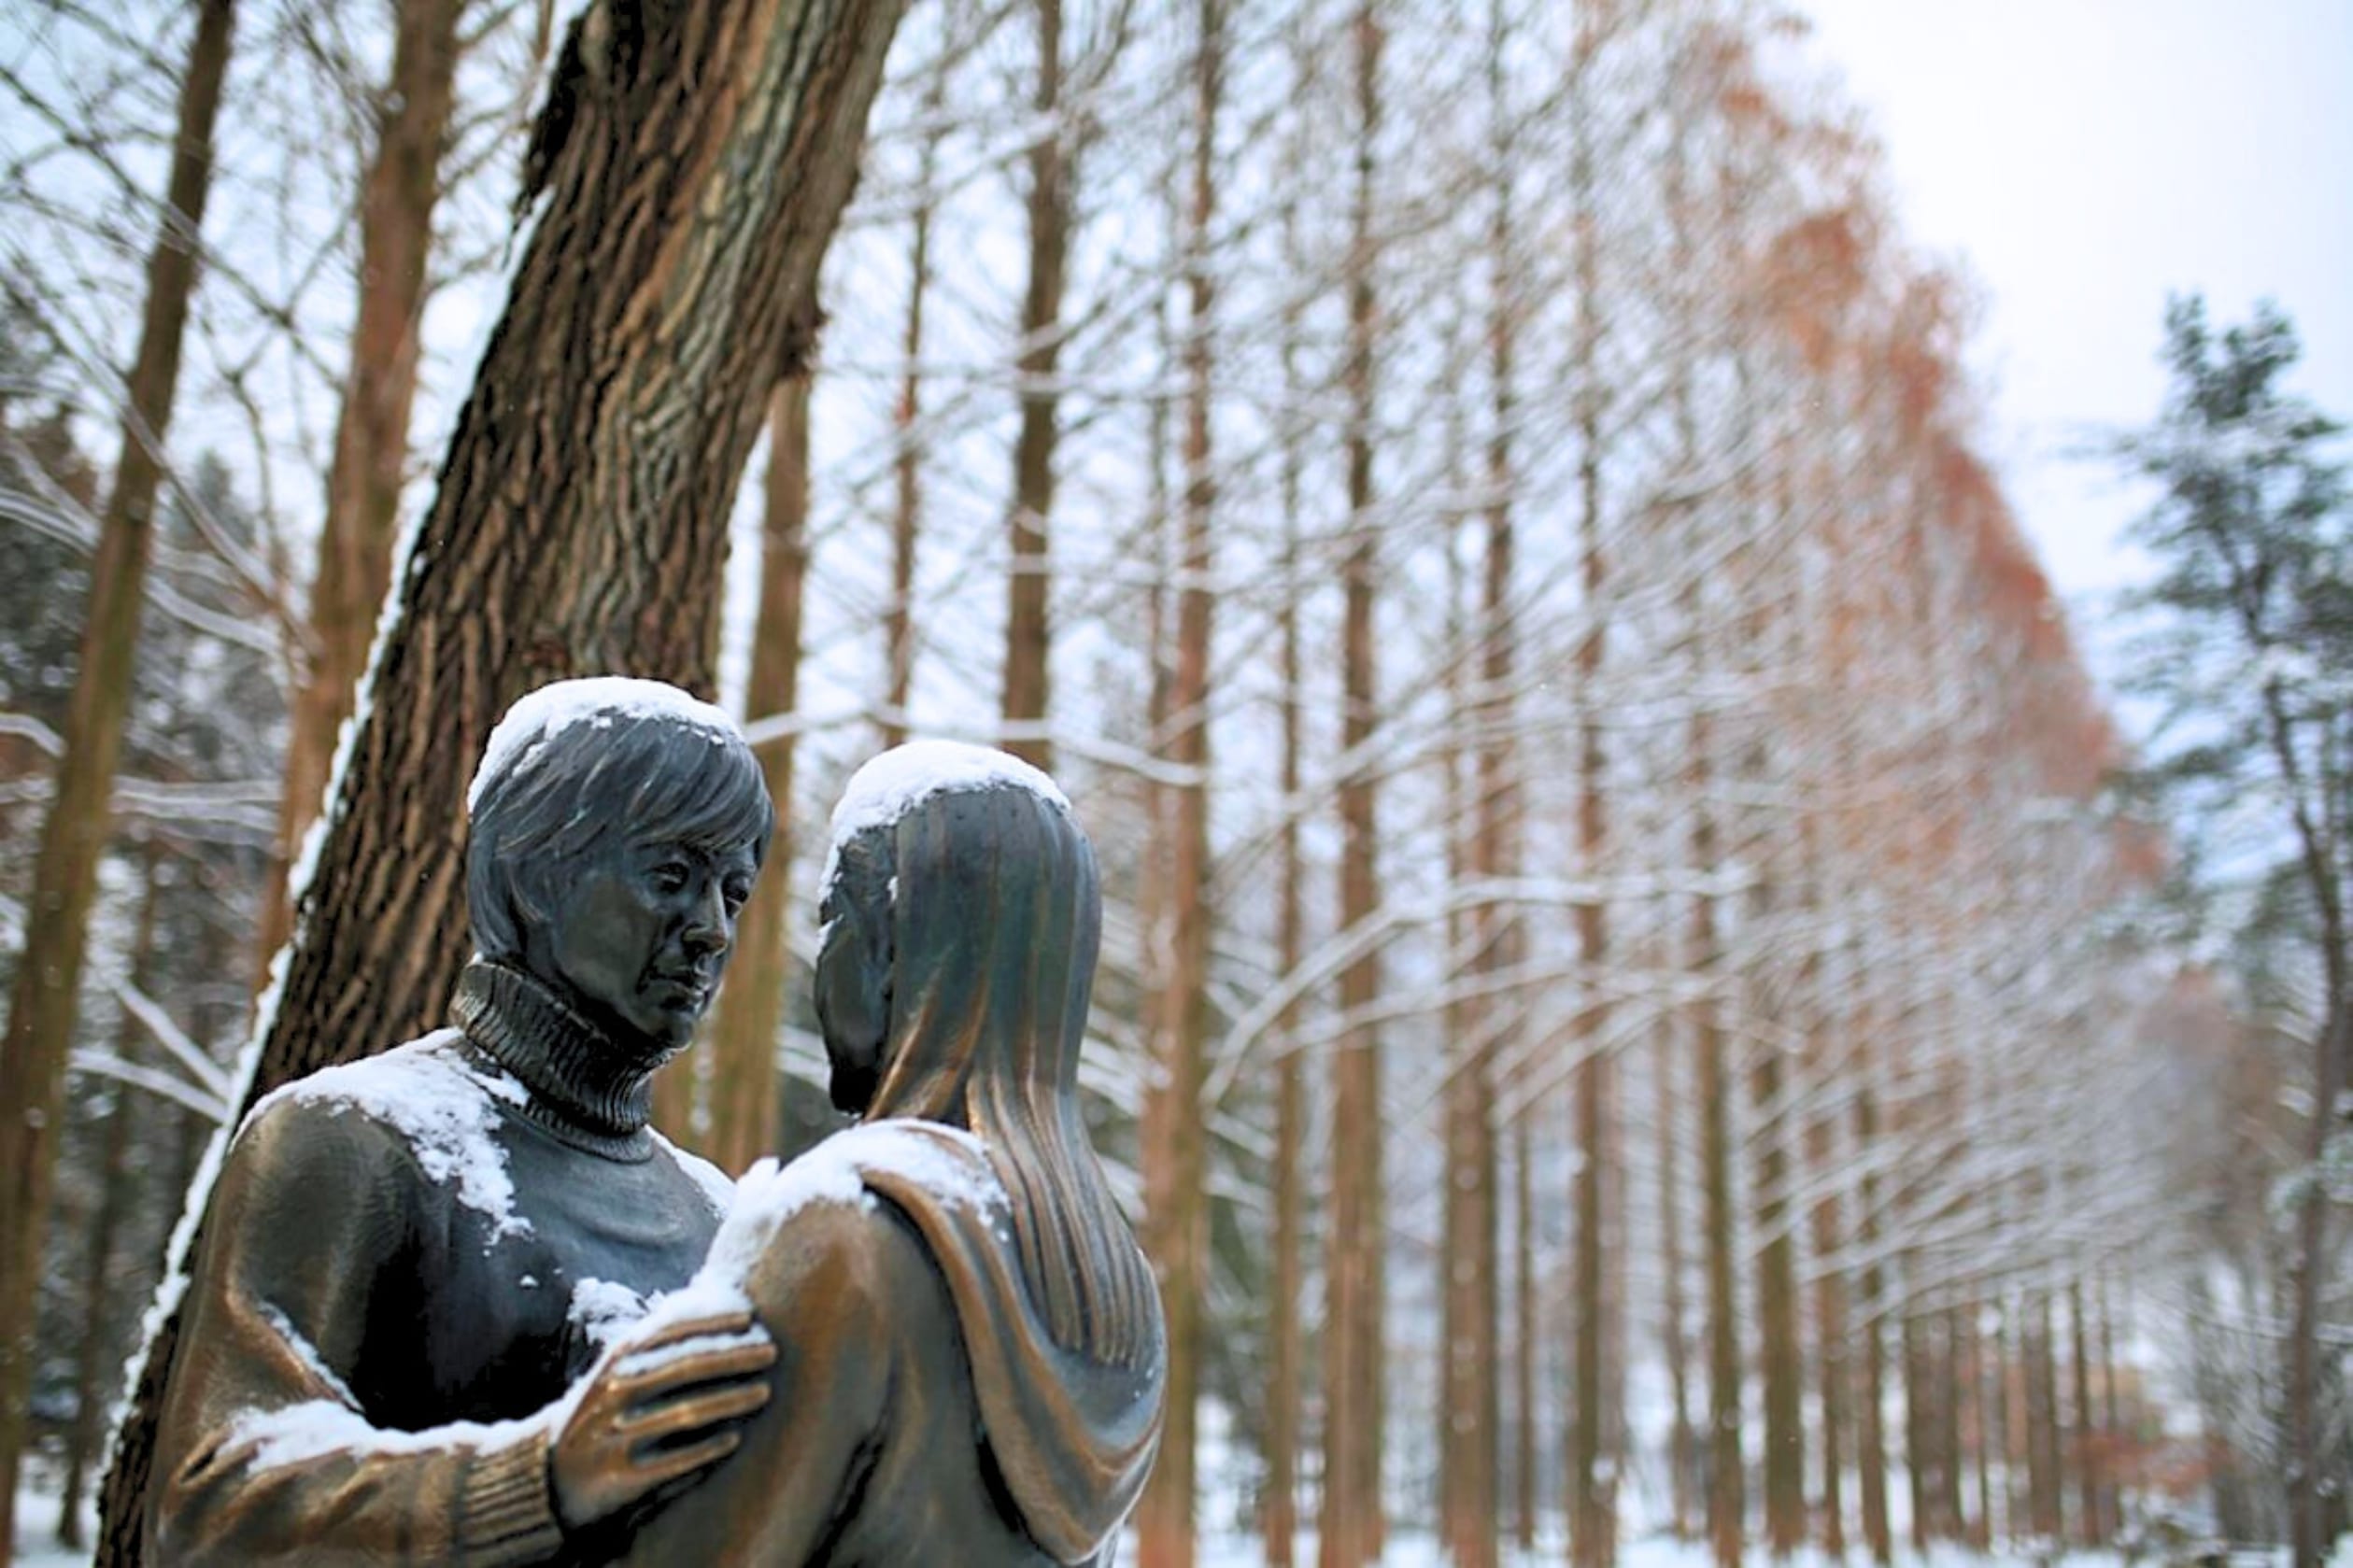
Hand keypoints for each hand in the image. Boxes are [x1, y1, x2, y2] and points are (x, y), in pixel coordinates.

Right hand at [550, 1308, 776, 1533]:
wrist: (547, 1475)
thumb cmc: (600, 1412)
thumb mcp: (616, 1370)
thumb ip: (654, 1342)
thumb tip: (707, 1297)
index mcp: (616, 1361)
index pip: (669, 1331)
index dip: (712, 1321)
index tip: (751, 1316)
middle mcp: (615, 1392)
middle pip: (684, 1367)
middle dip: (733, 1357)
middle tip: (771, 1351)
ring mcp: (617, 1435)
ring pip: (685, 1413)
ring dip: (730, 1400)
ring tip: (764, 1392)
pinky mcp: (622, 1477)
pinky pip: (674, 1461)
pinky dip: (707, 1449)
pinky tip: (734, 1439)